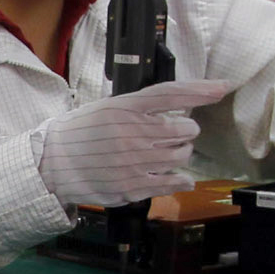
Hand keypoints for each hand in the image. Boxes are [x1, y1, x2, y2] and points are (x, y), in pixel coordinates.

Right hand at [34, 76, 238, 209]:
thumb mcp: (107, 109)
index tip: (223, 87)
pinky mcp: (133, 186)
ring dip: (181, 154)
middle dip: (185, 132)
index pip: (171, 94)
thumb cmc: (80, 134)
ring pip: (181, 155)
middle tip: (173, 136)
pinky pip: (173, 182)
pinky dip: (182, 179)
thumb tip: (178, 110)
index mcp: (125, 108)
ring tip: (167, 155)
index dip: (200, 89)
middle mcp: (132, 133)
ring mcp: (134, 161)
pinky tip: (179, 178)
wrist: (52, 163)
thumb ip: (140, 108)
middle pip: (184, 129)